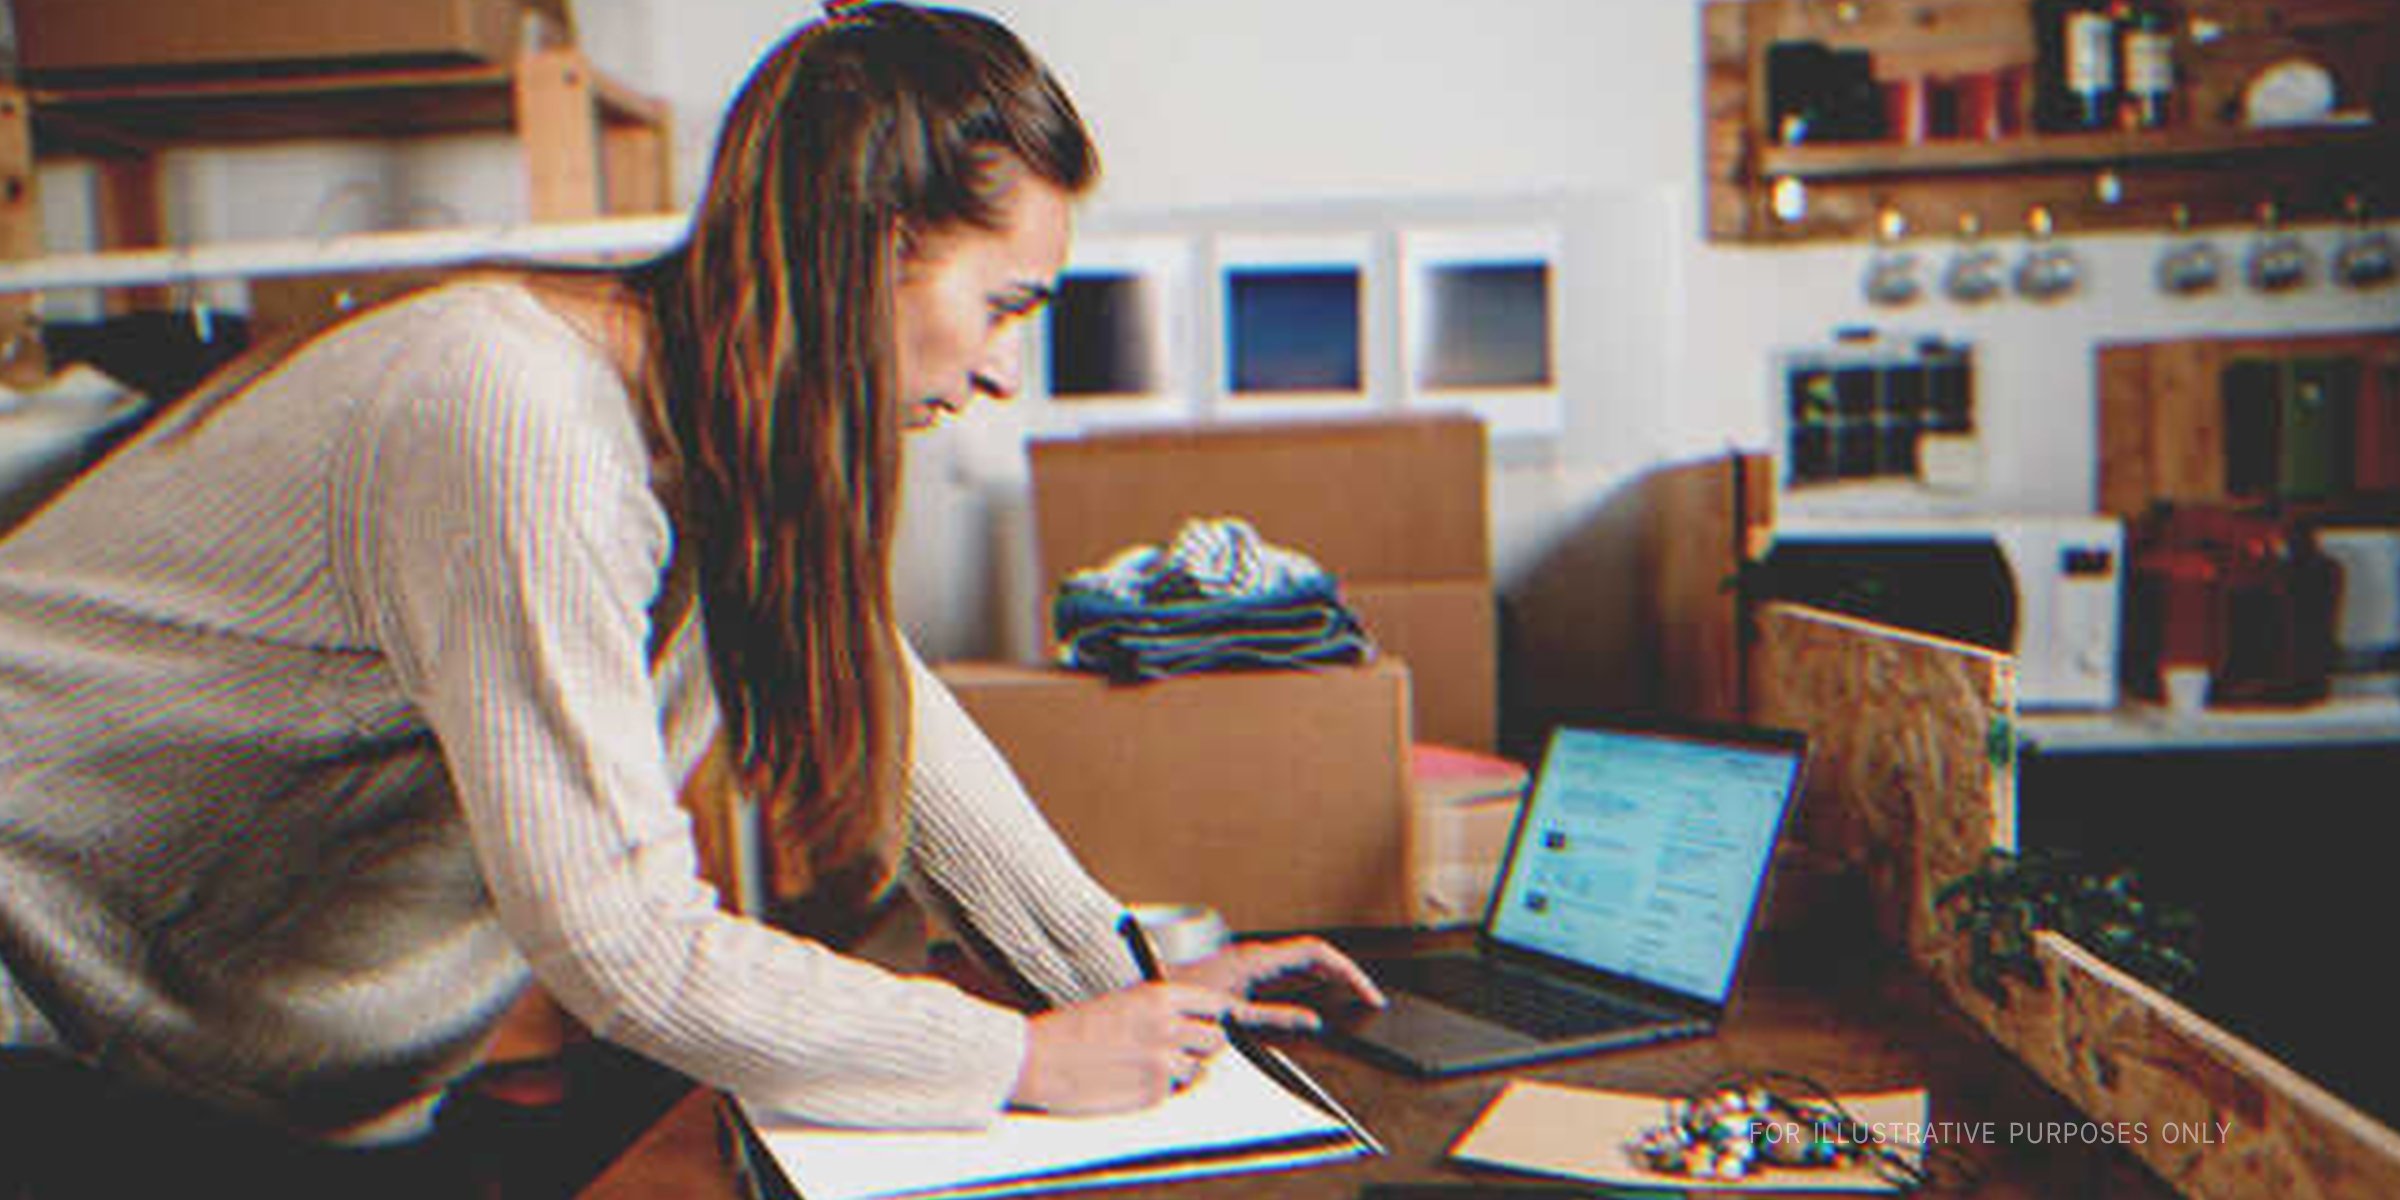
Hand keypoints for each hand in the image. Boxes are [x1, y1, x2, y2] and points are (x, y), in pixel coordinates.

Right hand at [1010, 983, 1232, 1113]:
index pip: (1216, 1005)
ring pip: (1197, 1070)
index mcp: (1159, 997)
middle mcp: (1167, 1028)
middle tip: (1187, 1047)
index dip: (1229, 1014)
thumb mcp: (1122, 1002)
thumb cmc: (1072, 1030)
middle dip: (1206, 1044)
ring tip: (1142, 1064)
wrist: (1039, 1059)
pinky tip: (1129, 1080)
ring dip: (1180, 1070)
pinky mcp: (1153, 1094)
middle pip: (1217, 1039)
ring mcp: (1162, 1063)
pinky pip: (1172, 1092)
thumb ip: (1163, 1011)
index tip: (1236, 1020)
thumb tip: (1195, 1024)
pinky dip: (1157, 1089)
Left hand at [1166, 937, 1386, 1032]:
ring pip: (1305, 963)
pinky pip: (1291, 972)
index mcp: (1258, 958)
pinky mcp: (1248, 972)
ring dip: (1332, 978)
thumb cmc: (1185, 1002)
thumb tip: (1314, 1022)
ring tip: (1355, 1000)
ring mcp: (1253, 962)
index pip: (1317, 953)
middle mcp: (1258, 955)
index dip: (1347, 970)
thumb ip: (1277, 1020)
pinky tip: (1322, 999)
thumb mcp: (1234, 1018)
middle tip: (1370, 1000)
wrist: (1152, 994)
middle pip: (1316, 956)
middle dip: (1346, 975)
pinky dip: (1313, 983)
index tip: (1367, 991)